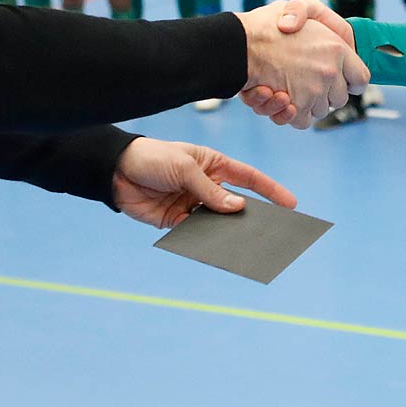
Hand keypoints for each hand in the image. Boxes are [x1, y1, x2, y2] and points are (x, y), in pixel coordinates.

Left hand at [112, 137, 295, 227]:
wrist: (115, 171)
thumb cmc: (153, 158)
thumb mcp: (184, 168)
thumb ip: (210, 190)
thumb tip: (237, 208)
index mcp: (214, 165)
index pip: (249, 178)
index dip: (271, 190)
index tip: (290, 203)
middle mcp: (207, 186)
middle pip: (237, 204)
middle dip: (254, 217)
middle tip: (274, 232)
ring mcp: (193, 205)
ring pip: (218, 222)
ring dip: (229, 232)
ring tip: (248, 245)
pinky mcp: (176, 222)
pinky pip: (196, 233)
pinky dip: (205, 240)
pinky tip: (216, 248)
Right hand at [237, 0, 369, 129]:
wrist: (238, 44)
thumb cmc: (265, 25)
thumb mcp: (298, 7)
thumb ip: (321, 18)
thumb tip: (336, 44)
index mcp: (337, 48)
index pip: (361, 78)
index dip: (350, 80)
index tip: (340, 80)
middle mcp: (330, 71)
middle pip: (339, 98)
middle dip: (325, 93)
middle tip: (305, 79)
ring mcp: (315, 91)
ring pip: (320, 110)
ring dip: (305, 103)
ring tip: (286, 86)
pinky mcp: (297, 106)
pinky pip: (302, 121)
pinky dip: (290, 114)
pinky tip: (280, 98)